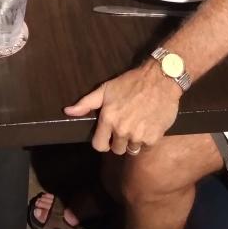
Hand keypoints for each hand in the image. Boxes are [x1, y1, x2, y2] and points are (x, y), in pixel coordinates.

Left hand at [65, 62, 181, 154]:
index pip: (99, 146)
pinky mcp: (153, 138)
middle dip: (118, 140)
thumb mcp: (105, 89)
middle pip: (116, 149)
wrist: (160, 79)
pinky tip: (147, 125)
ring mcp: (138, 135)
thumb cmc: (130, 82)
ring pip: (131, 149)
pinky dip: (147, 139)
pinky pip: (145, 146)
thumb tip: (67, 111)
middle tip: (125, 126)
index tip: (108, 136)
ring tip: (137, 125)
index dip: (102, 142)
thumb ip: (85, 103)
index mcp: (108, 119)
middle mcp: (122, 130)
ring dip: (133, 141)